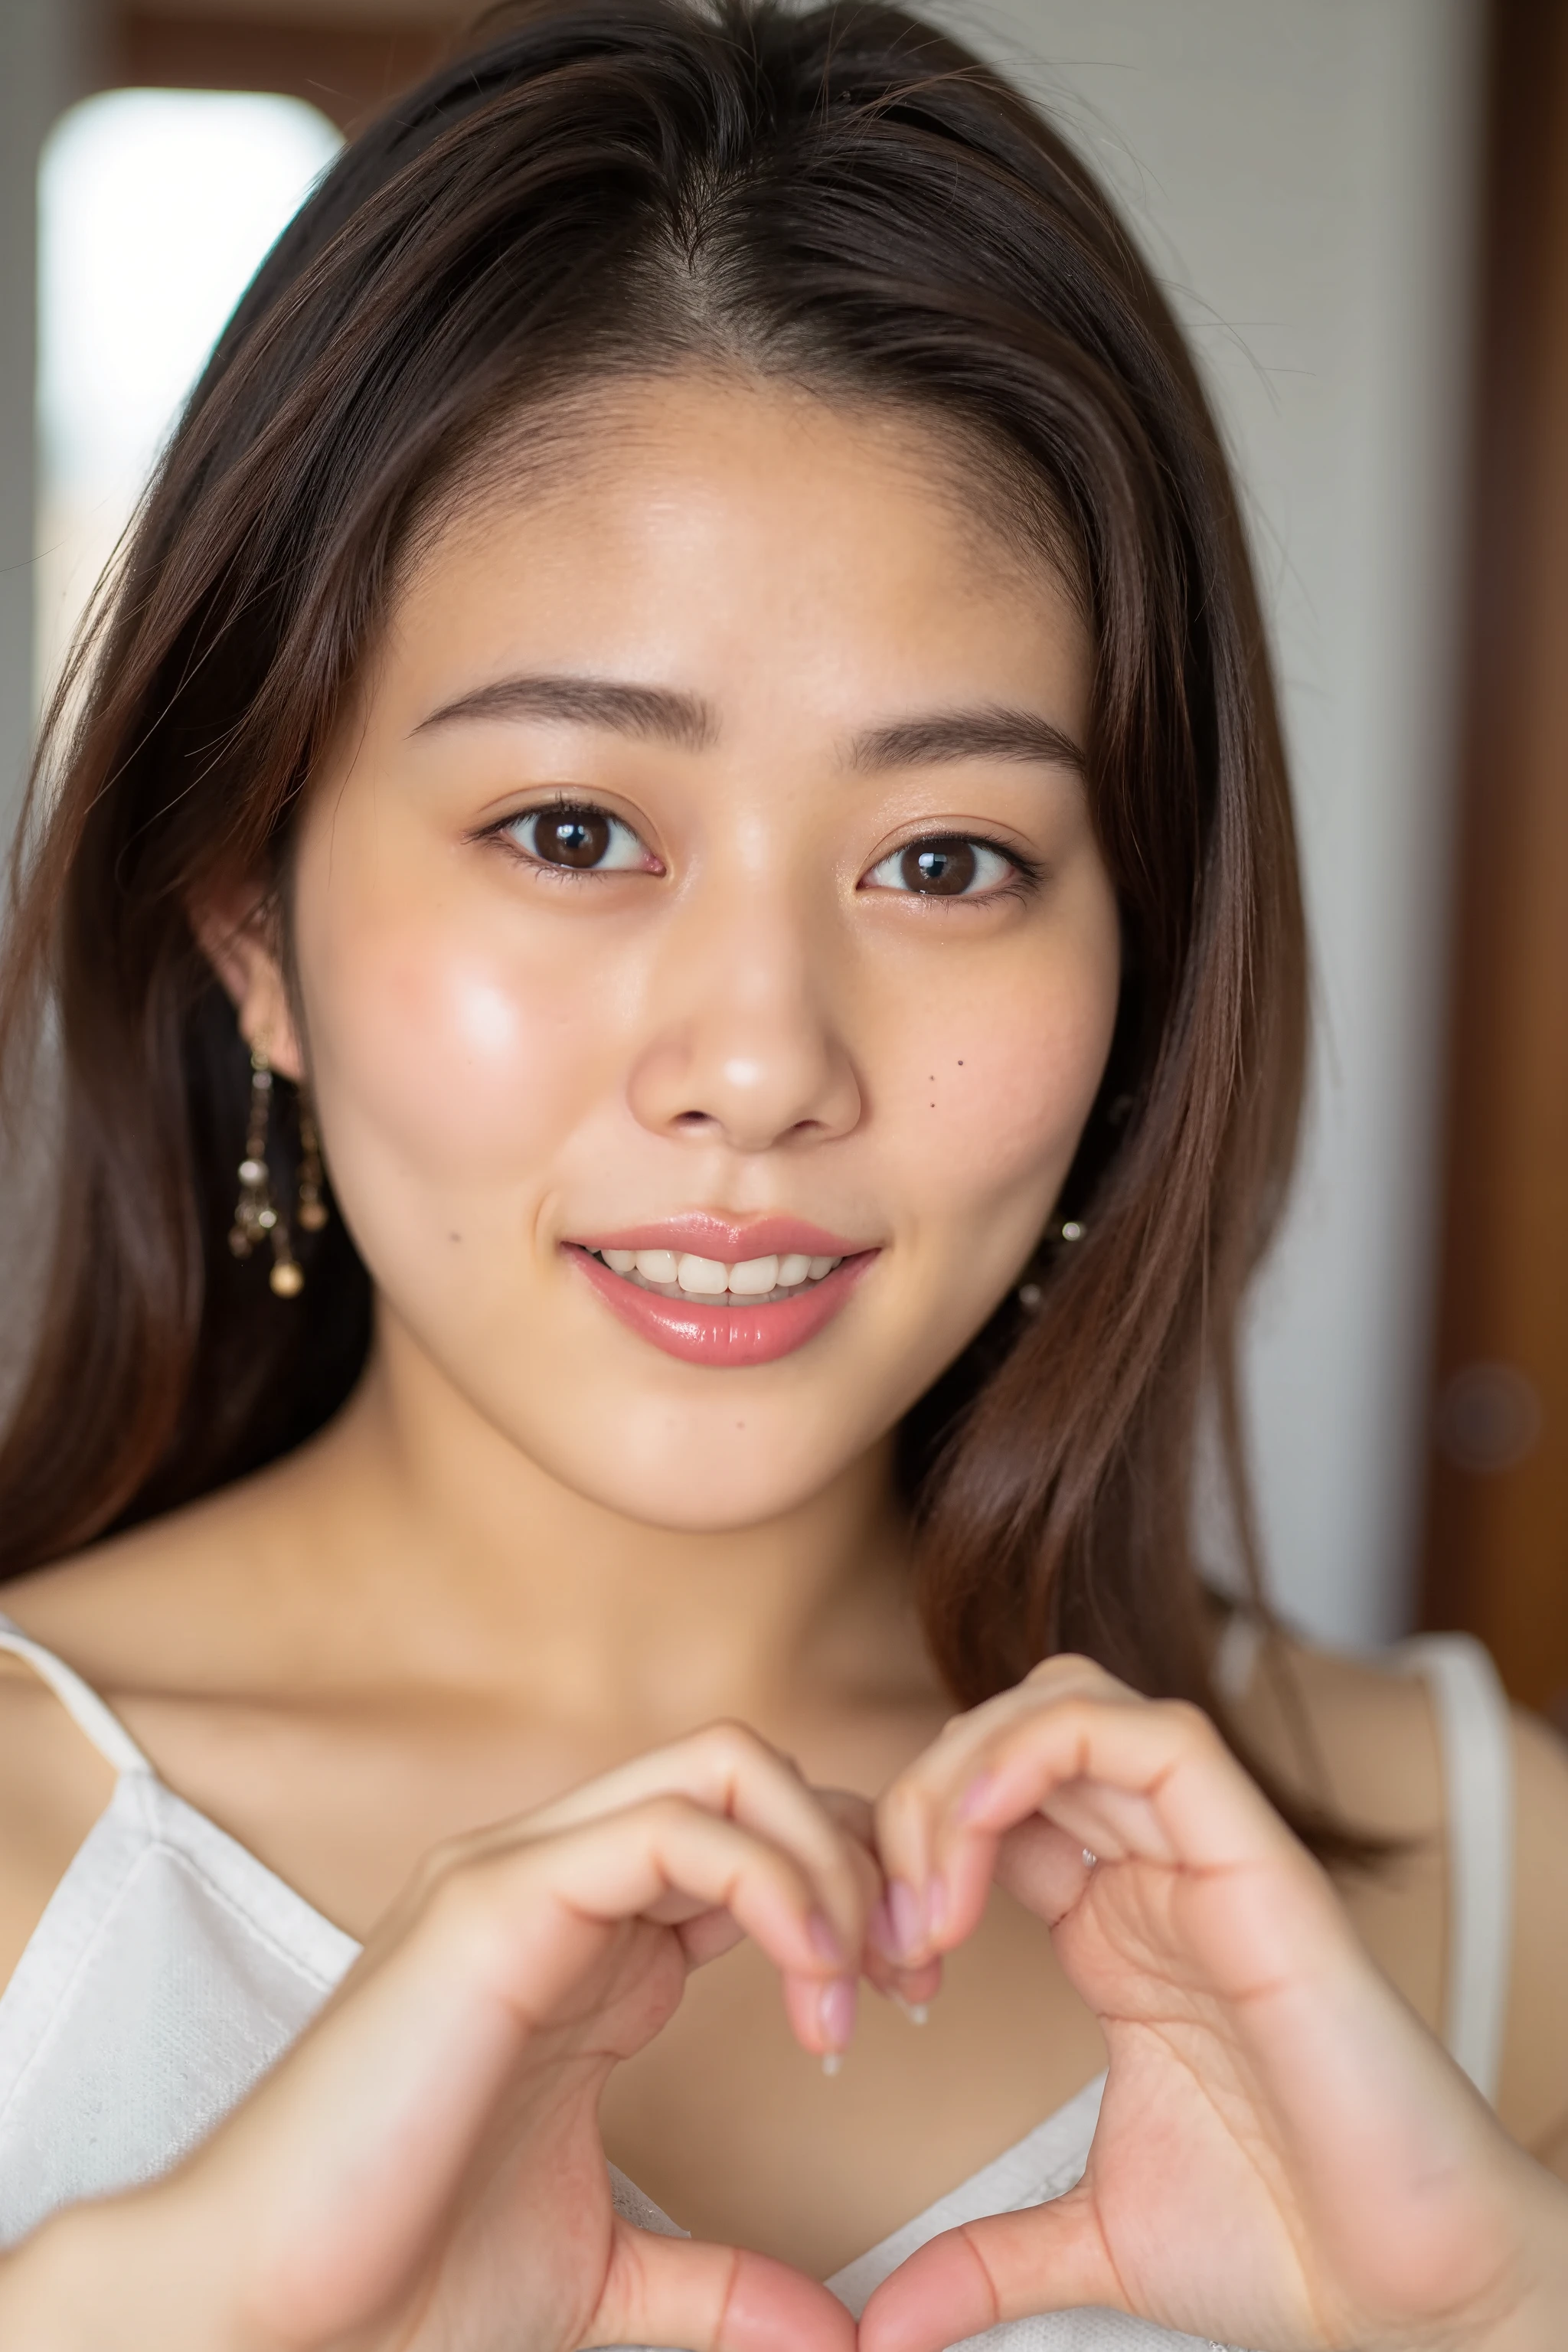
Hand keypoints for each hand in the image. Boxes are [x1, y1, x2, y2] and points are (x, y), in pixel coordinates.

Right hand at [8, 1724, 876, 2351]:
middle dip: (860, 1850)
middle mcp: (561, 1884)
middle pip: (754, 1773)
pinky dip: (774, 1882)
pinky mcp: (497, 1897)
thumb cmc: (403, 2288)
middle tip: (911, 1973)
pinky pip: (673, 1828)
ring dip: (828, 1858)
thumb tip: (835, 2340)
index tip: (905, 2005)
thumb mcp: (606, 2280)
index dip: (850, 1896)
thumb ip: (720, 2290)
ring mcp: (523, 1875)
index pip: (752, 1839)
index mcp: (591, 1946)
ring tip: (859, 1984)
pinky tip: (811, 1983)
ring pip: (726, 1766)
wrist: (268, 2318)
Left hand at [862, 1657, 1567, 2351]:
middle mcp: (1155, 1871)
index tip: (869, 1971)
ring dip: (963, 1770)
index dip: (904, 1852)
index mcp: (1113, 1925)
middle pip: (1009, 1732)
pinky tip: (976, 1841)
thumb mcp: (1089, 2238)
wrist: (1415, 2299)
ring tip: (926, 1897)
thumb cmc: (1288, 2246)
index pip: (988, 1802)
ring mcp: (1207, 1856)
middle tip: (888, 1929)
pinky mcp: (1259, 1863)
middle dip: (916, 1799)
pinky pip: (1152, 1737)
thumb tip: (882, 2330)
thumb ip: (983, 2259)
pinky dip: (1041, 1751)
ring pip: (1065, 1702)